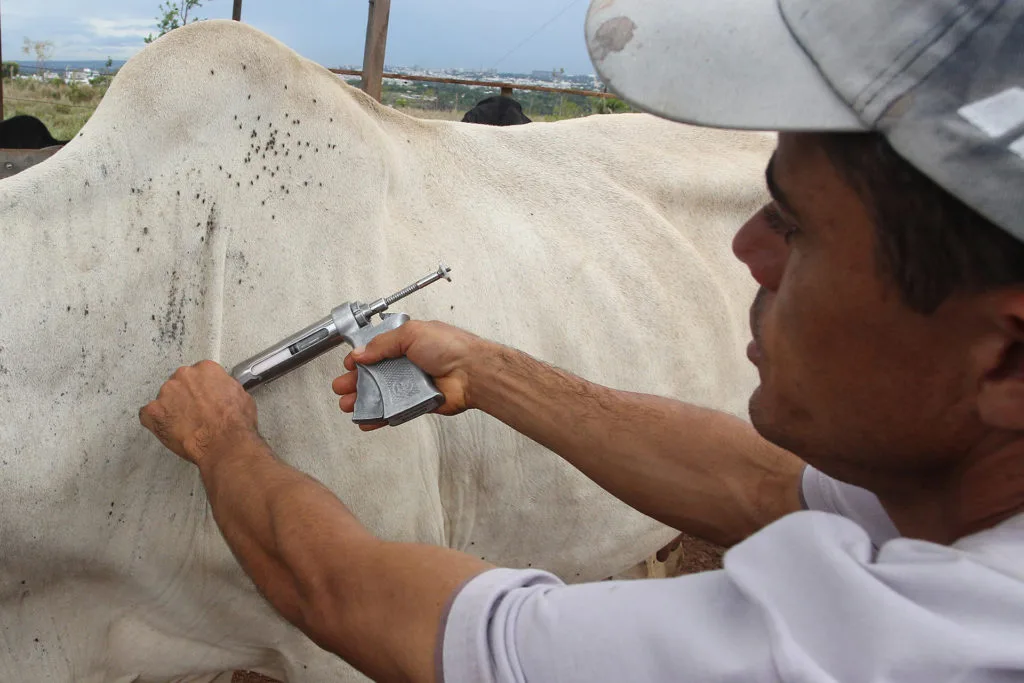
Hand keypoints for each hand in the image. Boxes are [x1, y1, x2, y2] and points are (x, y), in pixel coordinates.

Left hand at [140, 360, 260, 465]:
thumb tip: (221, 392)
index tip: (204, 398)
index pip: (199, 373)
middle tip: (194, 413)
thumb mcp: (241, 396)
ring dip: (171, 409)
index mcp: (205, 369)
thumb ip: (225, 388)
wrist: (225, 443)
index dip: (202, 389)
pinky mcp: (153, 412)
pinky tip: (170, 430)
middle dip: (184, 397)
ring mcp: (166, 394)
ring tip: (184, 426)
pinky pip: (148, 416)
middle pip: (179, 383)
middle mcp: (183, 376)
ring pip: (164, 399)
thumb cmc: (235, 423)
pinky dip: (156, 422)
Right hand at [332, 321, 487, 429]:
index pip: (377, 350)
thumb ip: (383, 343)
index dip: (361, 358)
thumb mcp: (411, 334)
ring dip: (363, 400)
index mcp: (407, 342)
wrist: (472, 372)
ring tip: (347, 405)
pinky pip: (395, 411)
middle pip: (375, 374)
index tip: (350, 365)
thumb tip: (361, 352)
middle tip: (341, 387)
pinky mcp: (418, 403)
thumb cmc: (451, 347)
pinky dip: (379, 417)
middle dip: (355, 381)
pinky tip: (366, 420)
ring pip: (382, 394)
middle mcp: (409, 363)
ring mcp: (413, 384)